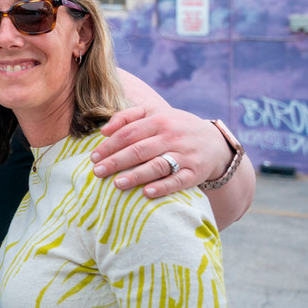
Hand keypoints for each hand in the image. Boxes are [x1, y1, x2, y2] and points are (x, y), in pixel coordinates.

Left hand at [91, 106, 231, 197]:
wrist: (215, 142)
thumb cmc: (174, 127)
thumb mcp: (154, 114)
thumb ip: (127, 117)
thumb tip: (104, 131)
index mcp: (158, 121)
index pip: (128, 133)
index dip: (109, 146)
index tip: (93, 157)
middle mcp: (171, 137)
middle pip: (139, 150)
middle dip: (115, 161)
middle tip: (97, 172)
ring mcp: (185, 155)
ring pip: (157, 166)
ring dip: (136, 176)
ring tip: (116, 184)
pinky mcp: (196, 172)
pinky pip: (178, 181)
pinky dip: (162, 188)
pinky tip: (146, 193)